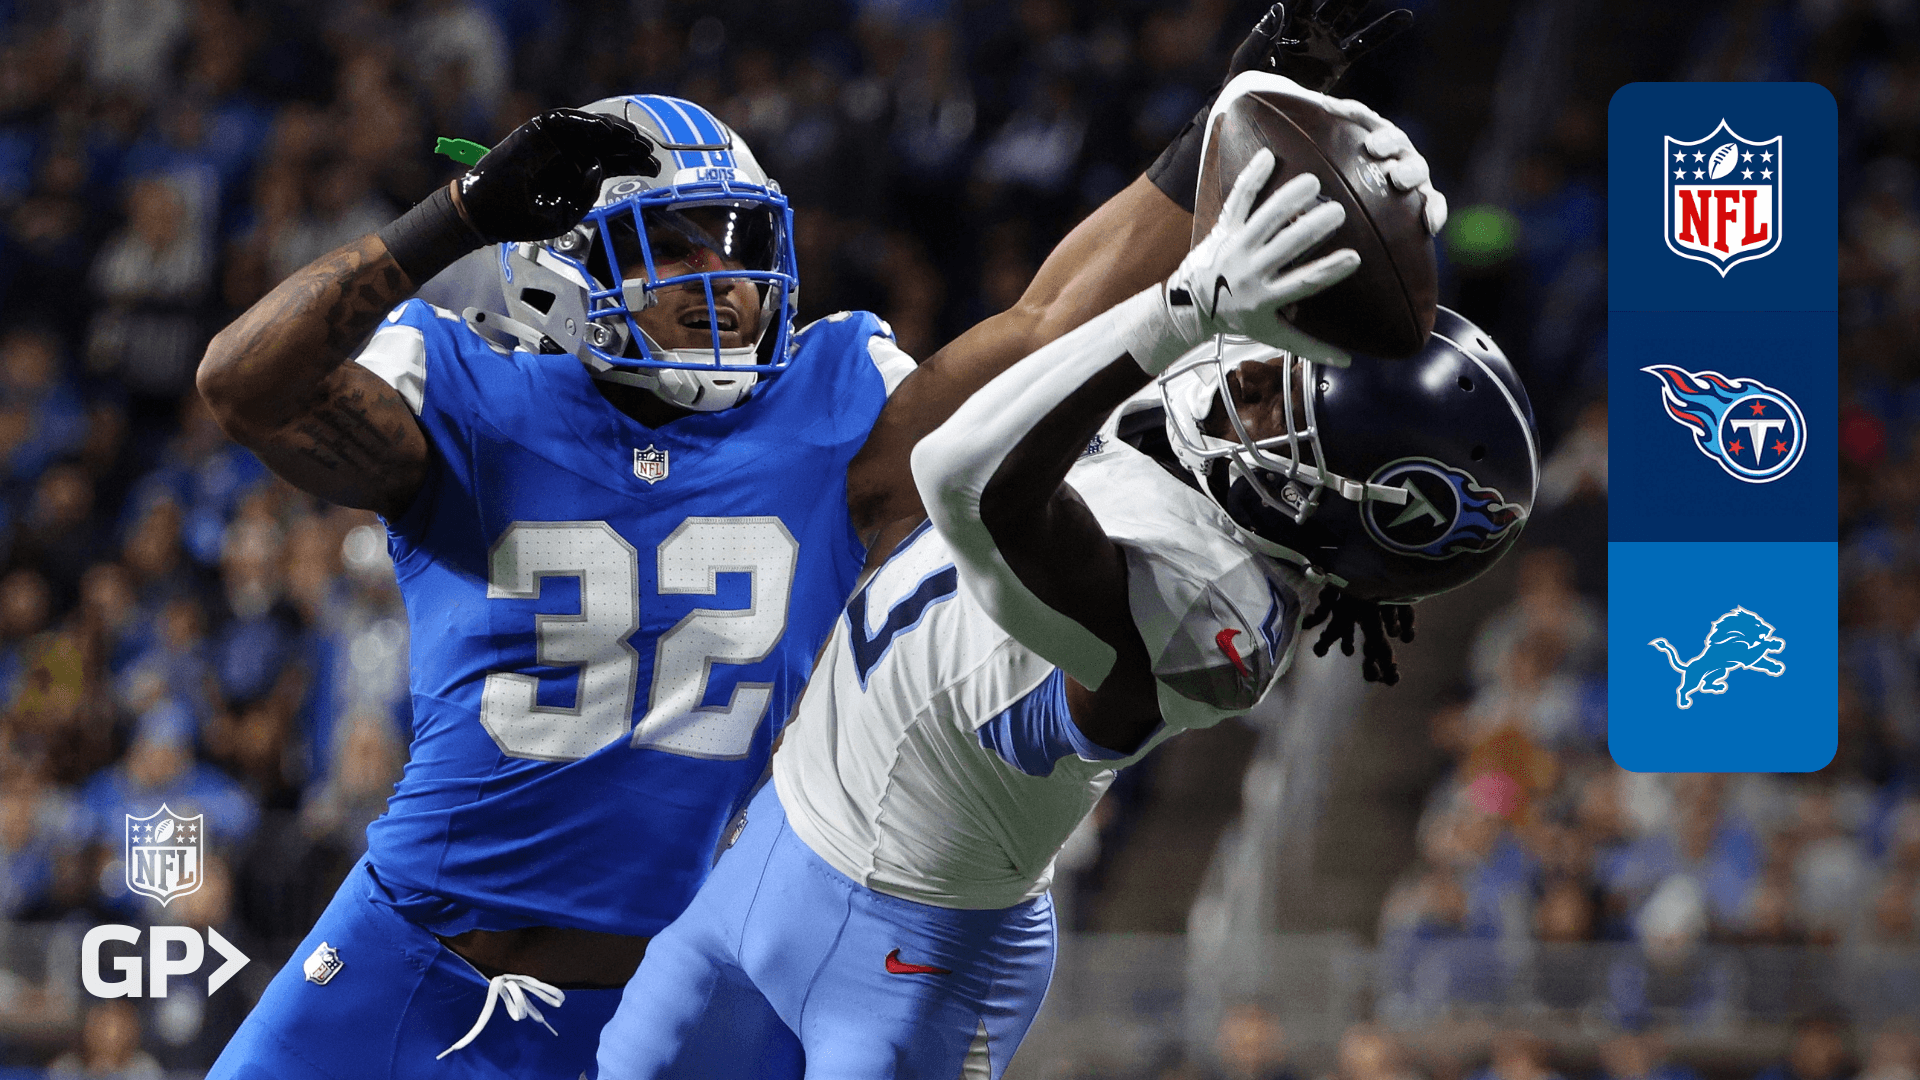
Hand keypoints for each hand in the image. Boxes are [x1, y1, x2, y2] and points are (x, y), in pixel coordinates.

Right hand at [456, 109, 661, 241]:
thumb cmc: (521, 219)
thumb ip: (585, 195)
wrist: (484, 213)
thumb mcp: (564, 216)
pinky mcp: (538, 131)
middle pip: (607, 145)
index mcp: (575, 173)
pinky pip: (567, 121)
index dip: (633, 162)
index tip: (654, 167)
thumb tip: (599, 167)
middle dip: (631, 147)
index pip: (611, 163)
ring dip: (614, 132)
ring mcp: (554, 142)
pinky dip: (587, 123)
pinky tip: (607, 131)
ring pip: (591, 130)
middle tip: (650, 153)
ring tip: (634, 139)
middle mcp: (568, 154)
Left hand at [1166, 148, 1359, 364]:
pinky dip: (1251, 178)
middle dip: (1311, 228)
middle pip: (1285, 247)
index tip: (1354, 257)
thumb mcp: (1271, 335)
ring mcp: (1236, 247)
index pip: (1302, 283)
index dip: (1328, 271)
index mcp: (1265, 298)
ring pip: (1263, 218)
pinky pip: (1238, 200)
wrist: (1189, 306)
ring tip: (1313, 181)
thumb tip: (1347, 363)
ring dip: (1288, 199)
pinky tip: (1269, 156)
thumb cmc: (1238, 319)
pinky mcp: (1223, 228)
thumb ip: (1309, 346)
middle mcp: (1250, 271)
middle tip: (1338, 211)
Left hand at [1227, 1, 1414, 92]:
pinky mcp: (1338, 62)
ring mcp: (1326, 43)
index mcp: (1287, 23)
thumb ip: (1260, 36)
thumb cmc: (1243, 86)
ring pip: (1351, 16)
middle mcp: (1310, 28)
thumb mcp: (1245, 62)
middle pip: (1334, 1)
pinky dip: (1383, 31)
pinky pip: (1364, 43)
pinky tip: (1404, 19)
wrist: (1258, 114)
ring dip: (1365, 2)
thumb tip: (1278, 8)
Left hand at [1239, 74, 1447, 235]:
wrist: (1346, 216)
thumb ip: (1295, 143)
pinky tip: (1429, 225)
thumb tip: (1260, 120)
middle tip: (1374, 149)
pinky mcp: (1421, 200)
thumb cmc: (1318, 190)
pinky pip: (1432, 204)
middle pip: (1392, 140)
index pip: (1360, 118)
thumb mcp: (1300, 172)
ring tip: (1399, 180)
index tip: (1336, 110)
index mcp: (1363, 135)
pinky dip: (1433, 211)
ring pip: (1415, 167)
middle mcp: (1388, 152)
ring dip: (1410, 171)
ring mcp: (1407, 174)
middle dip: (1385, 142)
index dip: (1352, 114)